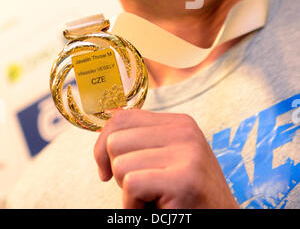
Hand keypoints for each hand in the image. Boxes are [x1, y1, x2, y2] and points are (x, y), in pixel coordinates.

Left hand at [94, 109, 238, 208]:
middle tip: (145, 188)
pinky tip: (157, 209)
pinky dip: (134, 206)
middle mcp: (184, 132)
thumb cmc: (185, 197)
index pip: (121, 118)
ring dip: (128, 192)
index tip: (107, 170)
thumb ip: (143, 139)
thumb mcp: (167, 158)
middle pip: (116, 141)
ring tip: (154, 198)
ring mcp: (187, 154)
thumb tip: (107, 120)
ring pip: (120, 164)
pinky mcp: (184, 180)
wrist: (222, 222)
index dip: (102, 146)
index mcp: (179, 123)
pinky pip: (132, 185)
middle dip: (118, 172)